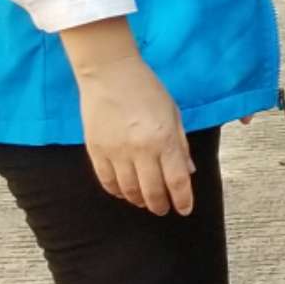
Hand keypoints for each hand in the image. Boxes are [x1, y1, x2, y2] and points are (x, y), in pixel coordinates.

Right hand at [70, 43, 193, 216]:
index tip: (185, 210)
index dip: (183, 200)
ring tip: (145, 202)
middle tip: (163, 210)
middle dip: (160, 206)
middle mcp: (140, 150)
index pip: (177, 181)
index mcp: (164, 139)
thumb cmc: (147, 89)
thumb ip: (181, 145)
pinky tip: (124, 192)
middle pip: (152, 192)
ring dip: (139, 201)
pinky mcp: (96, 151)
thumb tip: (188, 172)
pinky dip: (117, 191)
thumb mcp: (173, 113)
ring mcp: (116, 152)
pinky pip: (106, 181)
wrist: (109, 73)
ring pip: (129, 190)